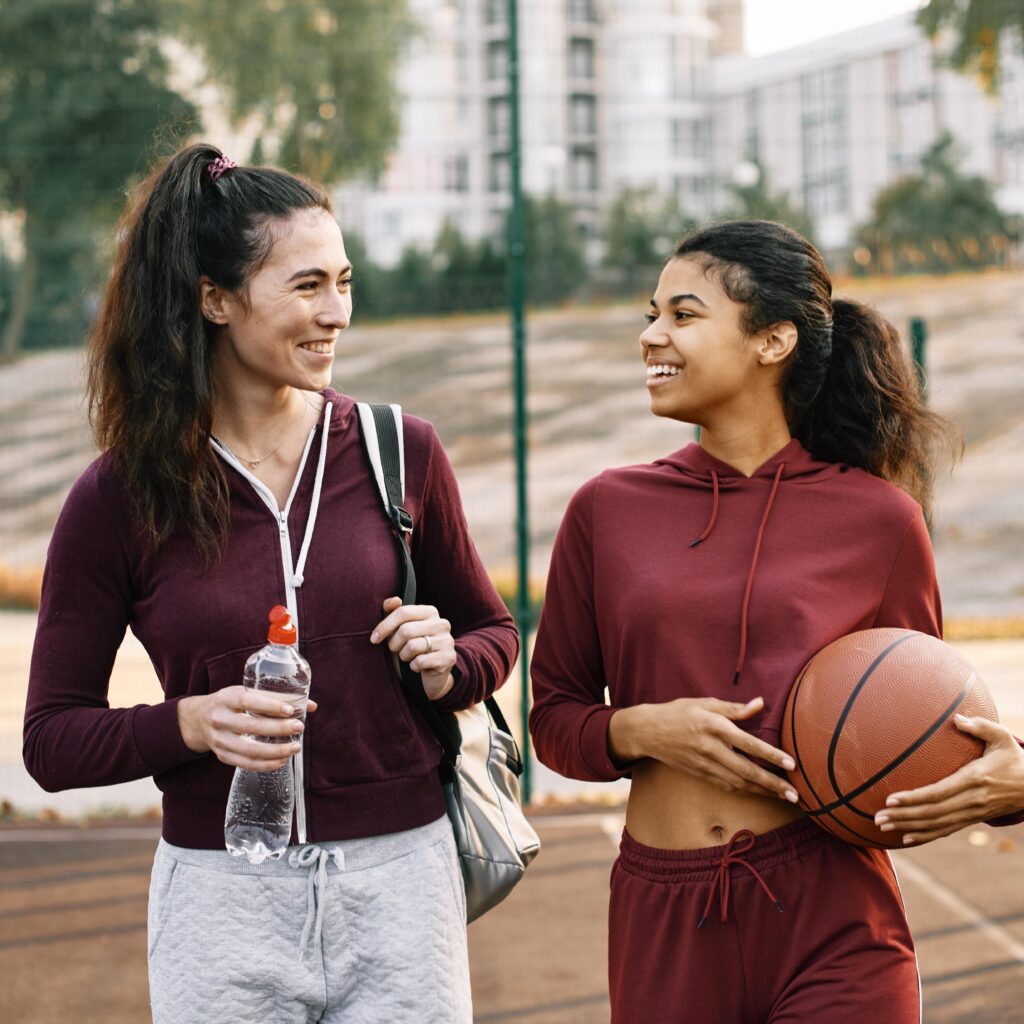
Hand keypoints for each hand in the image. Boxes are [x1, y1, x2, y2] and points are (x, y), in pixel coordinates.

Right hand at [177, 687, 318, 770]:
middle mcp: (220, 719)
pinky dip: (266, 765)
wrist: (199, 719)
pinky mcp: (222, 755)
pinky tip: (282, 760)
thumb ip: (277, 698)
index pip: (249, 701)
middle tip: (299, 727)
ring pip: (250, 750)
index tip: (290, 710)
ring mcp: (219, 740)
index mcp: (227, 698)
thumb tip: (311, 706)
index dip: (270, 706)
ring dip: (276, 751)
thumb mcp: (246, 692)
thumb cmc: (232, 703)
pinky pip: (246, 764)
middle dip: (279, 729)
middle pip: (251, 727)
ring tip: (295, 747)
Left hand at [370, 596, 456, 699]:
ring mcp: (447, 640)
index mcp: (430, 611)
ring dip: (404, 656)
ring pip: (412, 647)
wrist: (432, 672)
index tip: (374, 638)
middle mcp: (442, 623)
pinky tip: (417, 666)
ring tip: (408, 657)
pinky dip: (413, 666)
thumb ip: (393, 612)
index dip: (385, 626)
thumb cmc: (412, 646)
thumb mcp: (400, 629)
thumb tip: (394, 600)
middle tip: (395, 650)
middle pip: (406, 630)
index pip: (403, 612)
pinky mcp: (448, 658)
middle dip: (394, 644)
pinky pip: (420, 662)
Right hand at [613, 696, 798, 802]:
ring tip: (783, 797)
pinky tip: (760, 792)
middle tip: (795, 794)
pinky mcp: (700, 774)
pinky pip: (727, 785)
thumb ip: (734, 708)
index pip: (748, 743)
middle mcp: (710, 748)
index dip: (771, 755)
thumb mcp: (704, 703)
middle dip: (773, 784)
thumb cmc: (679, 712)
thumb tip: (760, 703)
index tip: (791, 764)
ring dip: (763, 791)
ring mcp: (704, 764)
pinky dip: (746, 790)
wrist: (648, 731)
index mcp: (713, 726)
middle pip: (747, 770)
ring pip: (739, 782)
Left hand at [874, 715, 1023, 843]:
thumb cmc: (1013, 758)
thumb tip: (956, 718)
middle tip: (877, 818)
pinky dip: (925, 835)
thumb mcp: (1002, 738)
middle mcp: (971, 800)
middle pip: (932, 813)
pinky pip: (946, 830)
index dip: (913, 798)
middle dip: (903, 816)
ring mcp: (972, 813)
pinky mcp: (973, 819)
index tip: (890, 798)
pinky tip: (906, 837)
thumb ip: (980, 726)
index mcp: (974, 779)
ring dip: (908, 826)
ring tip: (882, 826)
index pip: (938, 792)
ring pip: (936, 824)